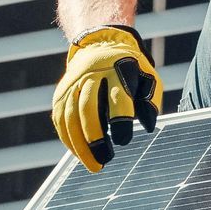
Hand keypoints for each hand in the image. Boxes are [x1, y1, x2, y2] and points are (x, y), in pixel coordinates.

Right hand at [52, 24, 160, 171]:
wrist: (100, 44)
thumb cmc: (130, 68)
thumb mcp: (148, 77)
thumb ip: (150, 100)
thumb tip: (148, 126)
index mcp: (117, 69)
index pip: (117, 96)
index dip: (120, 119)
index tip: (124, 141)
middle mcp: (91, 74)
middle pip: (87, 107)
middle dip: (95, 137)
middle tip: (105, 160)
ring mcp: (72, 83)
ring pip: (69, 116)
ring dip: (80, 144)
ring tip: (93, 165)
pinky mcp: (60, 93)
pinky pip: (60, 120)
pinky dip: (68, 139)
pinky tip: (79, 154)